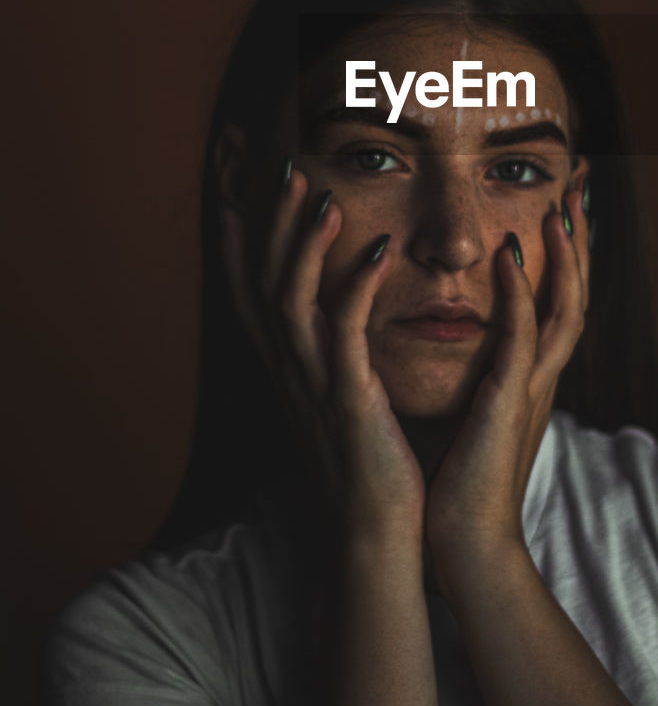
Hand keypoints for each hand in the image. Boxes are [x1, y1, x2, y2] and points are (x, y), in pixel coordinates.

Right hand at [220, 168, 425, 544]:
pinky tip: (378, 248)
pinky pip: (344, 330)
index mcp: (288, 372)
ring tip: (322, 193)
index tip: (231, 198)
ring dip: (305, 242)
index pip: (249, 296)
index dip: (236, 246)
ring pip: (291, 298)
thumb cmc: (369, 470)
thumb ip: (333, 365)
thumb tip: (338, 333)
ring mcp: (314, 384)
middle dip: (270, 224)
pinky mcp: (349, 398)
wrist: (377, 536)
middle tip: (283, 170)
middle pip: (263, 282)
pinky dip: (356, 284)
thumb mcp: (339, 407)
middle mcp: (290, 372)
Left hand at [424, 189, 588, 593]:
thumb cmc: (458, 480)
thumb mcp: (472, 411)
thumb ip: (477, 373)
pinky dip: (520, 292)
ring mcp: (531, 388)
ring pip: (563, 308)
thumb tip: (458, 337)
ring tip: (560, 204)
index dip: (565, 250)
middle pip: (576, 292)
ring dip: (563, 255)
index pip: (557, 297)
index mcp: (531, 375)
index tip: (563, 200)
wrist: (463, 544)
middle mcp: (541, 375)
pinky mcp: (510, 403)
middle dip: (579, 238)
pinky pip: (522, 338)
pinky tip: (510, 251)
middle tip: (582, 183)